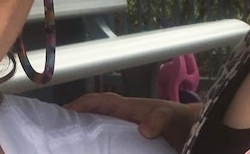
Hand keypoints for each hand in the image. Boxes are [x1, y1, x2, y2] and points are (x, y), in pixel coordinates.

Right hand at [65, 93, 201, 151]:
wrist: (193, 130)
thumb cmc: (180, 119)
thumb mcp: (171, 116)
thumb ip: (159, 118)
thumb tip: (143, 130)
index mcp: (128, 107)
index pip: (101, 101)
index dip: (83, 103)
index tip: (65, 111)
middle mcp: (123, 116)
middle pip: (94, 115)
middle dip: (75, 120)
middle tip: (57, 132)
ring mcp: (125, 130)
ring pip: (99, 129)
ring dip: (85, 134)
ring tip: (68, 145)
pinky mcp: (130, 142)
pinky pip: (110, 142)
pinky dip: (99, 146)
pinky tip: (92, 153)